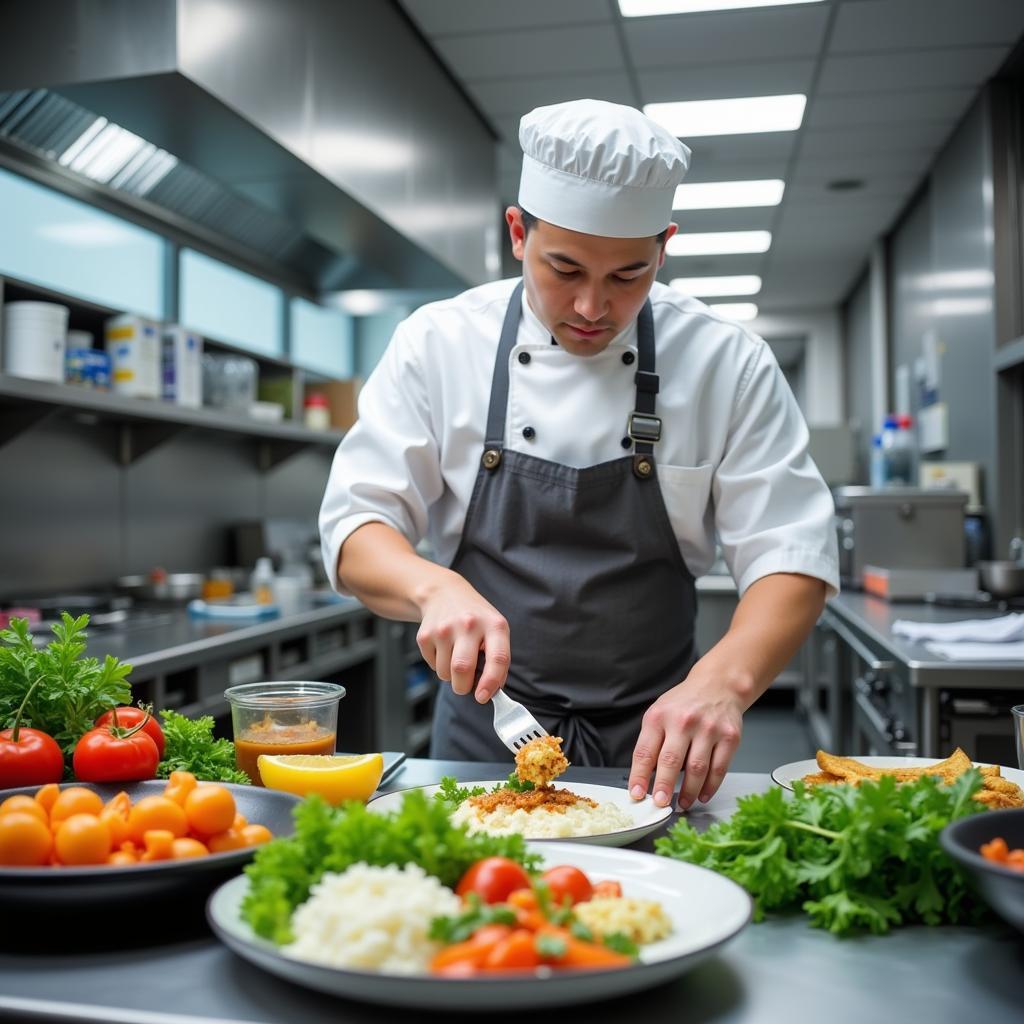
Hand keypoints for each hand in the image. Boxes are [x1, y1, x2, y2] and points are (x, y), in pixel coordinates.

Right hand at [416, 575, 510, 702]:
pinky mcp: (425, 634)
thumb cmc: (476, 618)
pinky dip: (439, 665)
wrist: (444, 593)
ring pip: (445, 672)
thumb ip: (498, 659)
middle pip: (462, 668)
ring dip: (451, 676)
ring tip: (455, 657)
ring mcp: (444, 628)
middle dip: (463, 686)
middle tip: (465, 686)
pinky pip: (432, 665)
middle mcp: (469, 624)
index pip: (498, 658)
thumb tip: (492, 691)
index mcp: (494, 625)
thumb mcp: (495, 630)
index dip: (491, 682)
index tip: (484, 697)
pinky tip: (444, 648)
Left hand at [627, 675, 742, 810]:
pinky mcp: (729, 737)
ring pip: (697, 769)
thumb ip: (651, 742)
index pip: (645, 751)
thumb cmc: (684, 703)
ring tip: (682, 803)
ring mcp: (708, 729)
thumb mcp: (659, 713)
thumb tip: (644, 777)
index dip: (639, 776)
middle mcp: (683, 721)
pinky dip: (710, 786)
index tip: (636, 793)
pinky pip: (719, 768)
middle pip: (670, 761)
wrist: (718, 685)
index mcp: (659, 716)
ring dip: (688, 791)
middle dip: (663, 786)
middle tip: (660, 803)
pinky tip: (703, 794)